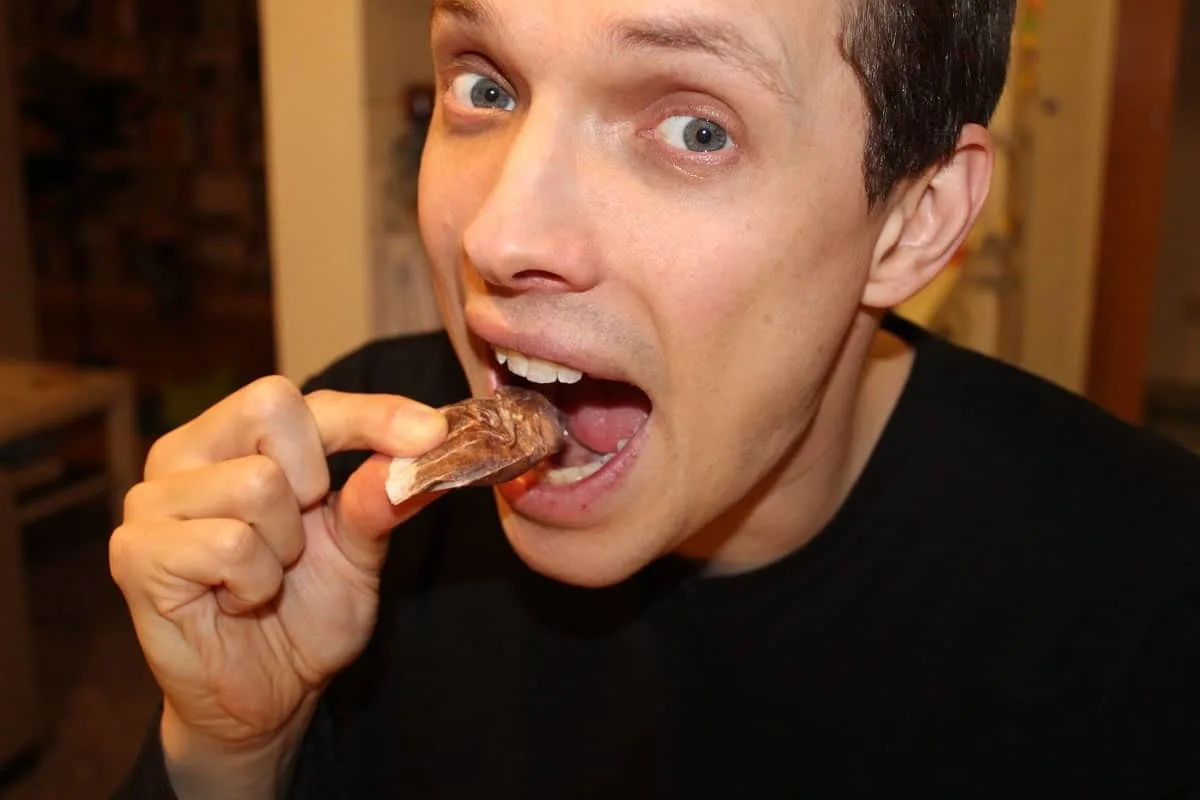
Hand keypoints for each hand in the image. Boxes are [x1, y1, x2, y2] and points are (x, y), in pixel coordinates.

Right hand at [109, 376, 446, 789]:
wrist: (263, 699)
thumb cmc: (304, 613)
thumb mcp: (358, 553)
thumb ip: (379, 501)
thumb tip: (424, 447)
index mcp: (237, 439)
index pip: (307, 399)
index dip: (373, 414)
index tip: (432, 432)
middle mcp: (187, 452)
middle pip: (271, 406)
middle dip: (313, 479)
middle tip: (301, 535)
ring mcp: (153, 499)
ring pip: (256, 482)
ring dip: (284, 548)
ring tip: (266, 577)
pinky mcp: (136, 551)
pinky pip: (228, 545)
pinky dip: (255, 583)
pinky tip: (237, 601)